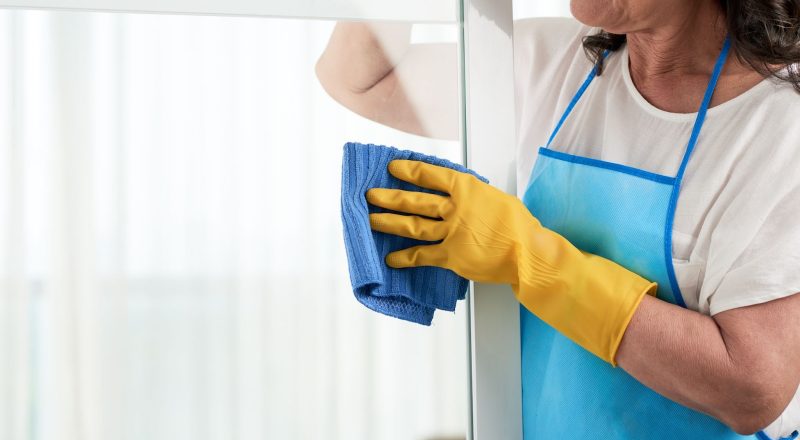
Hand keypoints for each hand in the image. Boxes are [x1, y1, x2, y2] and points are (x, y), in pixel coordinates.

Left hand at [367, 159, 536, 285]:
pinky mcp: (451, 256)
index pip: (431, 174)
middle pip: (415, 201)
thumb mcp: (495, 197)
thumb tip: (457, 195)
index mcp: (467, 189)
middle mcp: (455, 208)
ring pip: (413, 226)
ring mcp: (451, 232)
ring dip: (389, 223)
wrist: (528, 252)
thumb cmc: (517, 224)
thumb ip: (472, 196)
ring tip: (371, 220)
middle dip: (390, 198)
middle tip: (371, 195)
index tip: (394, 168)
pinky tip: (391, 259)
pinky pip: (422, 255)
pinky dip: (405, 258)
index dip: (409, 171)